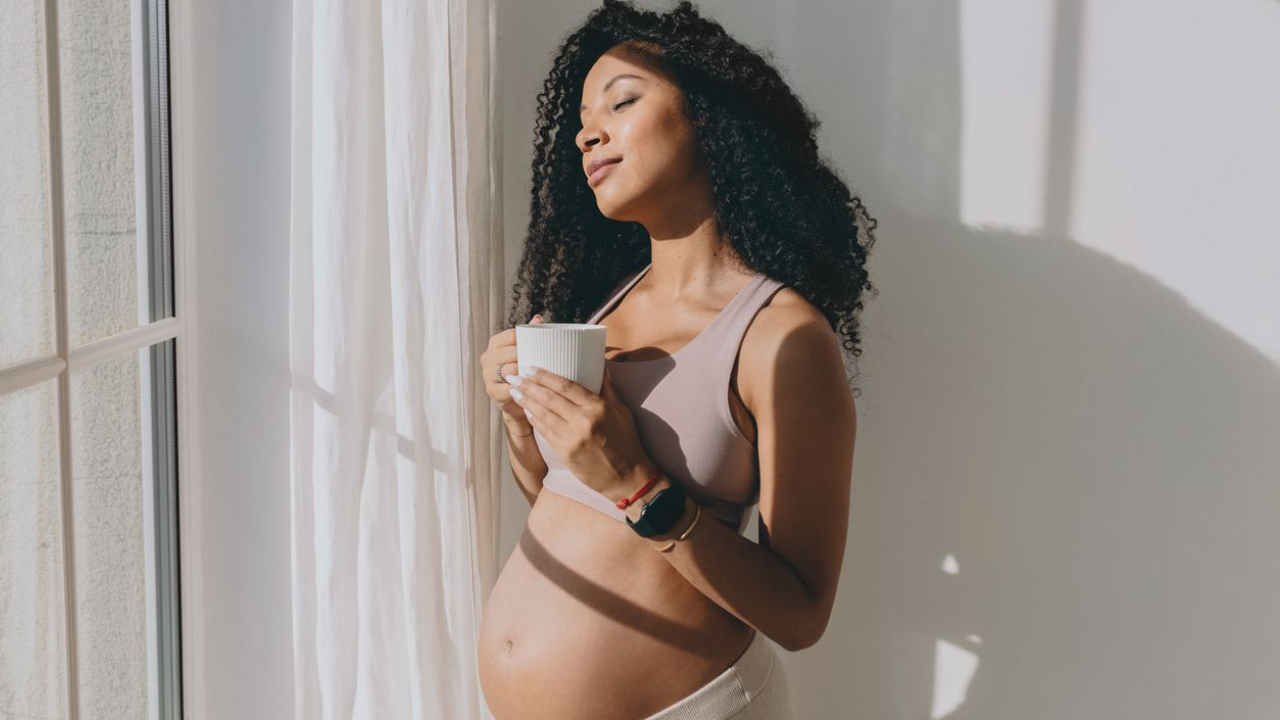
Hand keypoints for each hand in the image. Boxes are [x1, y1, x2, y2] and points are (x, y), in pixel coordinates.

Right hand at [480, 313, 544, 425]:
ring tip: (538, 376)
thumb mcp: (525, 351)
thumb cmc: (522, 369)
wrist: (517, 398)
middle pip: (509, 353)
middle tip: (542, 363)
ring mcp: (487, 374)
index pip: (511, 336)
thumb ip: (530, 334)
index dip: (526, 340)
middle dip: (526, 358)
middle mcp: (488, 357)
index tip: (540, 346)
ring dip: (524, 374)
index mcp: (495, 343)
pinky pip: (508, 388)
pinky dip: (521, 389)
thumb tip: (537, 318)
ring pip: (509, 370)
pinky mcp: (491, 391)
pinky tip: (531, 389)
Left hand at [505, 365, 656, 499]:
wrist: (626, 477)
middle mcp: (583, 420)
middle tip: (514, 376)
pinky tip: (527, 411)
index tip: (530, 368)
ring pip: (543, 414)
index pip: (566, 385)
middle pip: (549, 398)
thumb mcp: (622, 411)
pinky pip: (545, 432)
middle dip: (528, 386)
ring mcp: (572, 438)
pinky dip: (534, 420)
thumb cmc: (626, 442)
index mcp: (597, 407)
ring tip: (514, 391)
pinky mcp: (565, 452)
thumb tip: (600, 368)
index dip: (545, 376)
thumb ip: (608, 390)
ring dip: (526, 402)